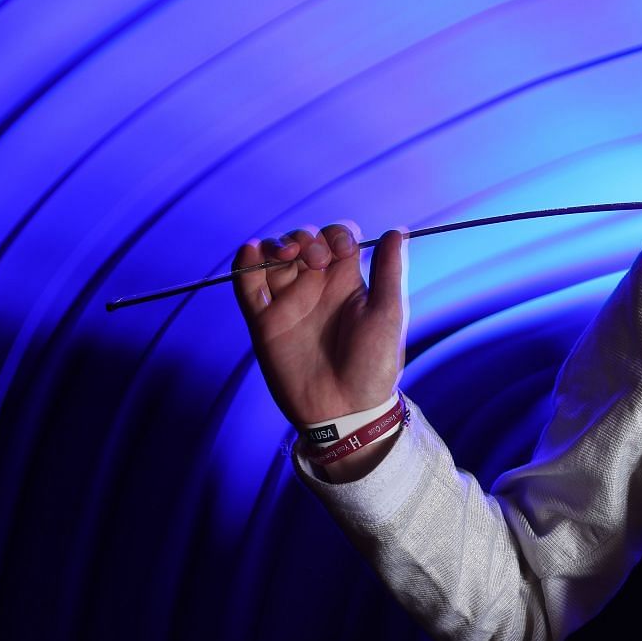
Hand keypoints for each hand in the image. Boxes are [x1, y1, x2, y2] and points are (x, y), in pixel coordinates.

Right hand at [231, 221, 408, 427]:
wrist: (346, 409)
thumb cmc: (374, 363)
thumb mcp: (388, 313)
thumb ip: (389, 271)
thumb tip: (397, 230)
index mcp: (347, 282)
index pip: (336, 239)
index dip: (336, 234)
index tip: (343, 250)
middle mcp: (315, 287)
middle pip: (301, 242)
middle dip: (305, 237)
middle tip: (315, 258)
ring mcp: (288, 302)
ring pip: (273, 258)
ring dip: (277, 245)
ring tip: (288, 254)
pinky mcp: (263, 322)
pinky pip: (247, 286)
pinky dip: (244, 264)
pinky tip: (251, 251)